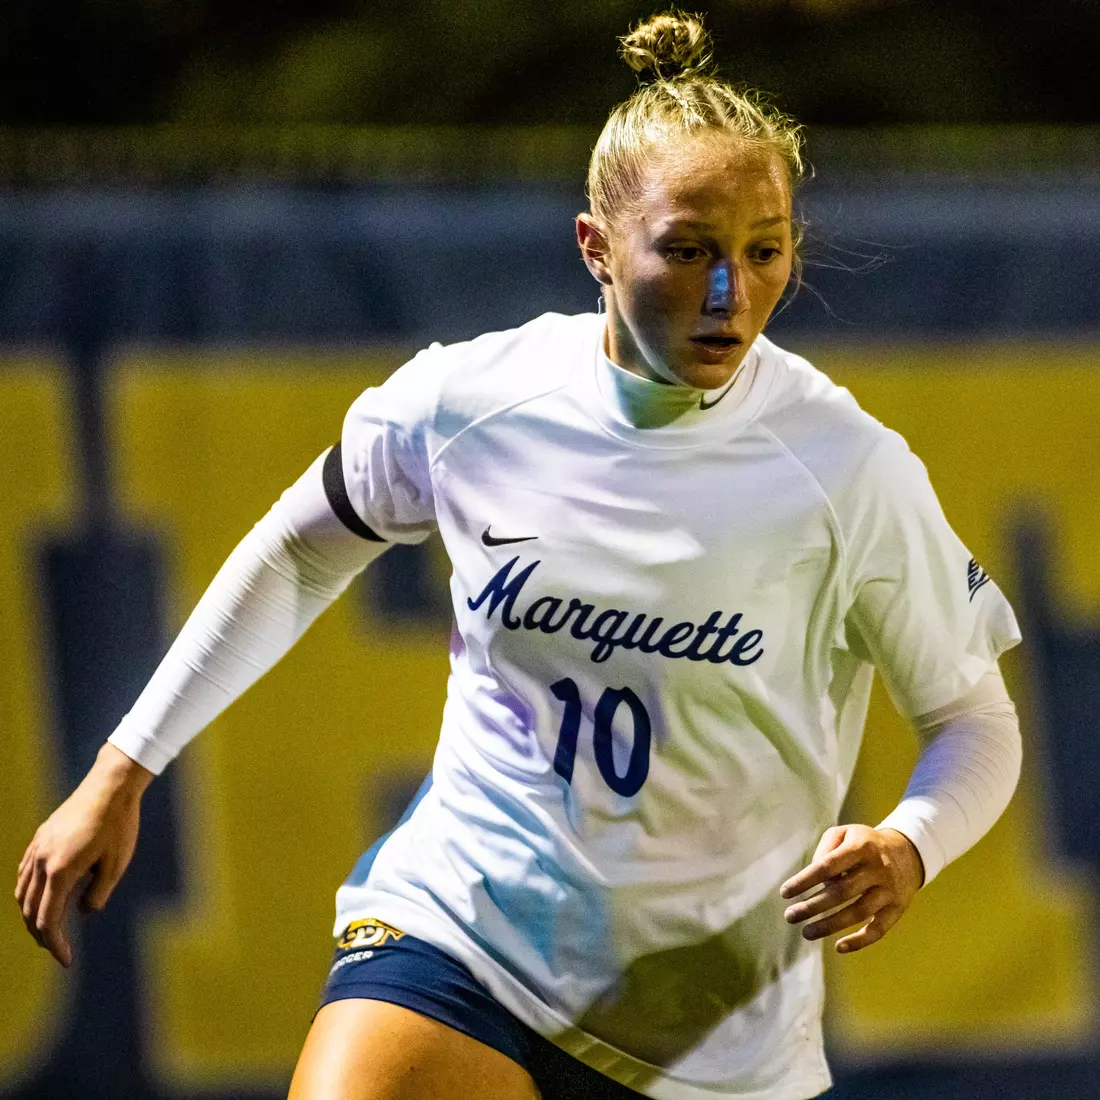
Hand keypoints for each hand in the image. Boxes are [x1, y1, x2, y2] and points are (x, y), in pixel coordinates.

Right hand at [14, 743, 152, 966]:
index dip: (56, 945)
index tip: (67, 961)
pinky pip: (24, 873)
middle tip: (59, 950)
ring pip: (22, 892)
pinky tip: (40, 898)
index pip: (48, 921)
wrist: (111, 785)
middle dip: (42, 935)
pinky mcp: (40, 837)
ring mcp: (37, 847)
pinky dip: (28, 892)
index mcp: (60, 871)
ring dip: (31, 915)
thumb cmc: (119, 824)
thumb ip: (97, 894)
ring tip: (48, 929)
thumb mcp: (116, 864)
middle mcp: (41, 861)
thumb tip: (83, 913)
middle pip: (30, 911)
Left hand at [779, 824, 923, 953]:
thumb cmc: (865, 843)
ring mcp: (889, 890)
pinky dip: (860, 941)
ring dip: (830, 925)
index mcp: (861, 847)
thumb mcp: (845, 833)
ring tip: (806, 932)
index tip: (785, 893)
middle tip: (790, 916)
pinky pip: (879, 929)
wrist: (909, 851)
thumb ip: (825, 849)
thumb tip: (814, 878)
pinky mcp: (898, 908)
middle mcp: (877, 869)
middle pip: (841, 892)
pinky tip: (839, 947)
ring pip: (858, 912)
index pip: (827, 866)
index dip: (805, 880)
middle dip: (813, 906)